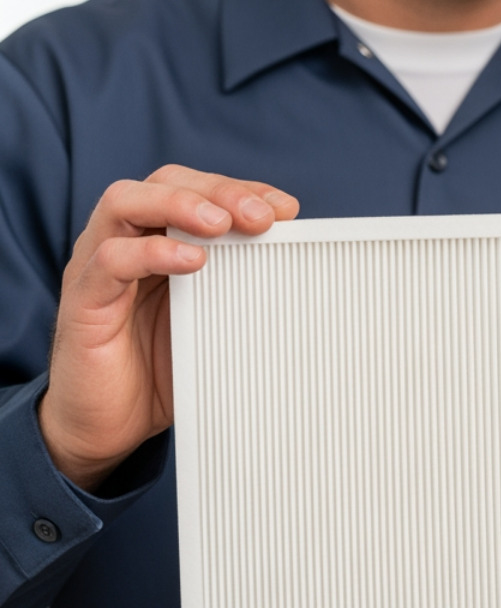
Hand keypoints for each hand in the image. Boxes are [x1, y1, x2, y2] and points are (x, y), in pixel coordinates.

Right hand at [37, 165, 298, 489]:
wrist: (107, 426)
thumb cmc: (162, 370)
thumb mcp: (216, 324)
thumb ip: (245, 293)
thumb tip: (308, 279)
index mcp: (162, 239)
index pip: (199, 189)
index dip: (242, 189)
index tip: (287, 209)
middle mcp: (128, 241)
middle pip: (165, 181)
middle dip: (218, 190)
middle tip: (262, 216)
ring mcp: (100, 266)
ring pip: (127, 202)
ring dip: (180, 204)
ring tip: (221, 224)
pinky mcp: (84, 300)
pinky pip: (111, 260)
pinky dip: (152, 252)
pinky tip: (191, 260)